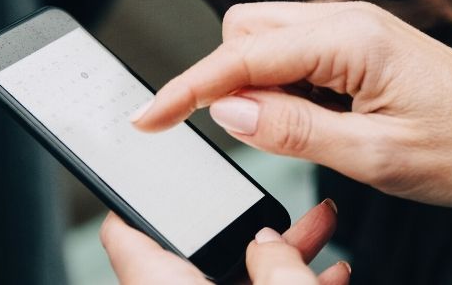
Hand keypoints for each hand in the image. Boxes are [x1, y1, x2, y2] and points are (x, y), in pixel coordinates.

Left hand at [100, 199, 350, 284]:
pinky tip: (326, 282)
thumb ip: (277, 263)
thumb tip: (271, 244)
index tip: (147, 175)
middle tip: (278, 208)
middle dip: (246, 231)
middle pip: (195, 262)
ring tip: (321, 238)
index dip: (136, 201)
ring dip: (275, 266)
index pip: (125, 238)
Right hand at [133, 2, 451, 206]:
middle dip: (227, 80)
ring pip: (266, 41)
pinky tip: (323, 119)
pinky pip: (297, 55)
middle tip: (256, 132)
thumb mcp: (375, 154)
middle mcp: (345, 20)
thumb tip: (228, 110)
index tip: (148, 119)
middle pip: (244, 31)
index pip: (241, 56)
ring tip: (311, 130)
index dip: (187, 90)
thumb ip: (294, 129)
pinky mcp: (359, 43)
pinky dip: (288, 88)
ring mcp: (352, 28)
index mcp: (347, 38)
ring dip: (260, 86)